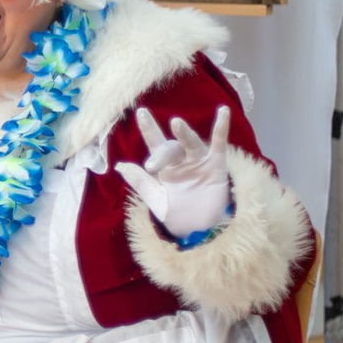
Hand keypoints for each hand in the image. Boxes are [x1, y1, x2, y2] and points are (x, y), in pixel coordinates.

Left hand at [114, 105, 231, 238]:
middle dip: (161, 154)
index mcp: (164, 168)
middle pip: (171, 148)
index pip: (155, 144)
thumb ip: (141, 182)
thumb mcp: (156, 201)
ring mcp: (199, 161)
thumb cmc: (179, 216)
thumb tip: (120, 165)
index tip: (141, 113)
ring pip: (191, 143)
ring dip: (184, 134)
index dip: (148, 128)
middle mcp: (181, 161)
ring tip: (176, 123)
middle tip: (152, 166)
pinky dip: (221, 128)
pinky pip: (219, 144)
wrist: (203, 232)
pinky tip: (222, 111)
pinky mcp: (217, 165)